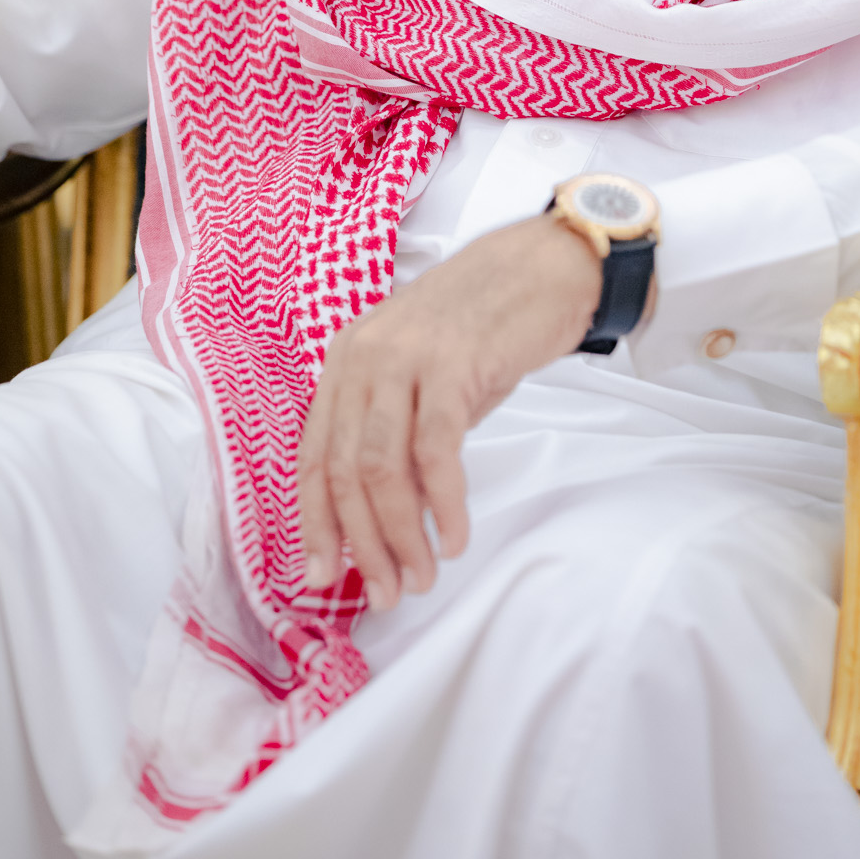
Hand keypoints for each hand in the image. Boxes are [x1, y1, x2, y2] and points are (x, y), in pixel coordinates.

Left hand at [297, 213, 601, 608]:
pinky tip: (455, 536)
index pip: (315, 456)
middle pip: (345, 471)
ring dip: (401, 535)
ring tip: (423, 576)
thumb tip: (387, 521)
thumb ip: (399, 436)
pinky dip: (443, 503)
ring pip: (383, 468)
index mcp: (346, 359)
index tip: (324, 578)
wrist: (544, 264)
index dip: (317, 524)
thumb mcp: (425, 377)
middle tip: (388, 594)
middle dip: (363, 545)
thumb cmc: (487, 325)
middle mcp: (363, 355)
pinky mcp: (451, 364)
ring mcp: (405, 356)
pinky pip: (435, 451)